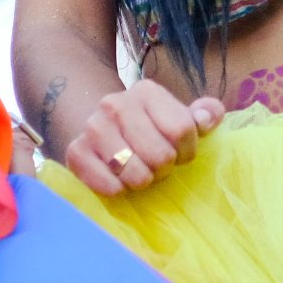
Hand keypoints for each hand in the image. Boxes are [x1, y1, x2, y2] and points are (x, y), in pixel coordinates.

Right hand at [60, 84, 223, 197]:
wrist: (101, 129)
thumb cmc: (150, 128)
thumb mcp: (181, 116)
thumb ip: (206, 114)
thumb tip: (207, 119)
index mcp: (146, 91)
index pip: (182, 130)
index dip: (187, 151)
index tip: (180, 153)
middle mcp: (115, 103)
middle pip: (160, 155)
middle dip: (165, 168)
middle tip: (157, 165)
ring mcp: (93, 127)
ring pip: (136, 174)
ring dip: (143, 181)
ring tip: (140, 170)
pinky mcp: (75, 152)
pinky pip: (110, 187)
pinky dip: (119, 190)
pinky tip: (119, 179)